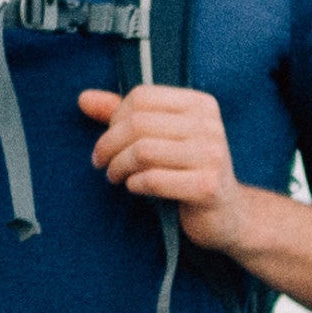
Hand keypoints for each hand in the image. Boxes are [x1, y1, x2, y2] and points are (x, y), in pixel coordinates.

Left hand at [82, 83, 245, 248]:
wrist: (228, 215)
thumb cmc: (189, 173)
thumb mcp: (161, 139)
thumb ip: (124, 117)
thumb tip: (84, 98)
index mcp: (200, 104)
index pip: (142, 97)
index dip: (115, 118)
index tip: (109, 139)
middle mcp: (209, 125)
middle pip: (139, 123)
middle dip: (109, 144)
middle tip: (101, 162)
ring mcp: (212, 156)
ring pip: (142, 151)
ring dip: (118, 166)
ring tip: (114, 176)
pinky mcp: (208, 187)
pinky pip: (154, 180)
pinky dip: (135, 184)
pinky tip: (134, 188)